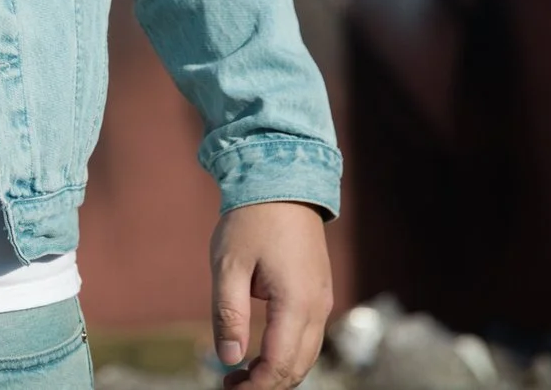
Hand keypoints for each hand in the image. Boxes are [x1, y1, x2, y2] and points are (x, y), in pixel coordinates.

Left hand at [210, 201, 332, 388]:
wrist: (282, 181)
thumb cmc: (251, 220)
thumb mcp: (229, 266)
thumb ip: (229, 315)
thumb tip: (228, 359)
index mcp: (296, 302)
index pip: (279, 365)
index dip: (255, 386)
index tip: (228, 389)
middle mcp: (318, 307)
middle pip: (298, 367)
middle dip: (266, 385)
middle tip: (229, 385)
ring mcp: (323, 300)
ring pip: (307, 356)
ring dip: (278, 372)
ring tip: (240, 373)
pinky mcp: (319, 293)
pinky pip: (309, 337)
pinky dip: (288, 354)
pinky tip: (261, 352)